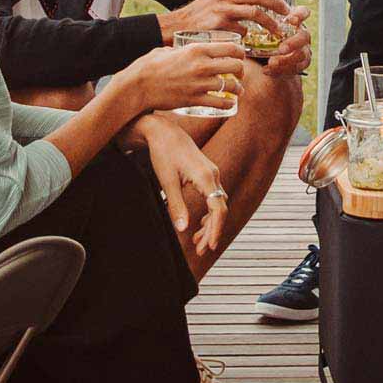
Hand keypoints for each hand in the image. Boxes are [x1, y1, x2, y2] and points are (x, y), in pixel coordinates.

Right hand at [128, 39, 245, 112]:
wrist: (137, 86)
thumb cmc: (149, 66)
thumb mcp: (168, 50)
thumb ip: (181, 50)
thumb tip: (185, 50)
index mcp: (197, 49)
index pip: (231, 48)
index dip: (240, 52)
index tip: (240, 56)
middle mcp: (202, 65)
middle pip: (236, 67)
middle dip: (241, 71)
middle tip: (239, 75)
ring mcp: (200, 84)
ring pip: (232, 87)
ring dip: (238, 89)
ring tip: (237, 91)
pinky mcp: (196, 100)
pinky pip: (221, 103)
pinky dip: (229, 104)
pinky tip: (230, 104)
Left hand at [136, 115, 226, 255]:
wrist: (163, 131)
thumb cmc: (163, 153)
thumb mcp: (167, 182)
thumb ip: (176, 206)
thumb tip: (183, 229)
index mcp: (206, 177)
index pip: (218, 209)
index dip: (215, 229)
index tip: (209, 245)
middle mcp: (214, 175)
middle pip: (220, 209)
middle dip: (211, 231)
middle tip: (201, 250)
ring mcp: (212, 174)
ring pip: (217, 205)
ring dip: (209, 224)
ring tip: (198, 242)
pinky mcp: (207, 174)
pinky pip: (213, 198)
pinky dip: (208, 213)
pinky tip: (198, 224)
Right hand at [158, 0, 287, 40]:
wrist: (180, 27)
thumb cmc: (202, 12)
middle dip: (276, 3)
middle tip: (287, 12)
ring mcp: (222, 8)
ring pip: (255, 13)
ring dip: (270, 23)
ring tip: (279, 30)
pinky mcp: (221, 24)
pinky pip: (243, 30)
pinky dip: (249, 35)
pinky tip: (250, 40)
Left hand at [263, 6, 312, 77]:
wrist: (261, 61)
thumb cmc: (259, 38)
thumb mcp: (256, 28)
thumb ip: (256, 22)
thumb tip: (242, 15)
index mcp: (292, 21)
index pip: (303, 12)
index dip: (300, 15)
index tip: (291, 20)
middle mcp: (300, 34)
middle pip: (304, 36)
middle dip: (293, 42)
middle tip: (281, 49)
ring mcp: (303, 49)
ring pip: (302, 54)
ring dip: (286, 60)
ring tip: (271, 63)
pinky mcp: (300, 64)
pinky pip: (296, 68)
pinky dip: (281, 70)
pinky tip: (267, 70)